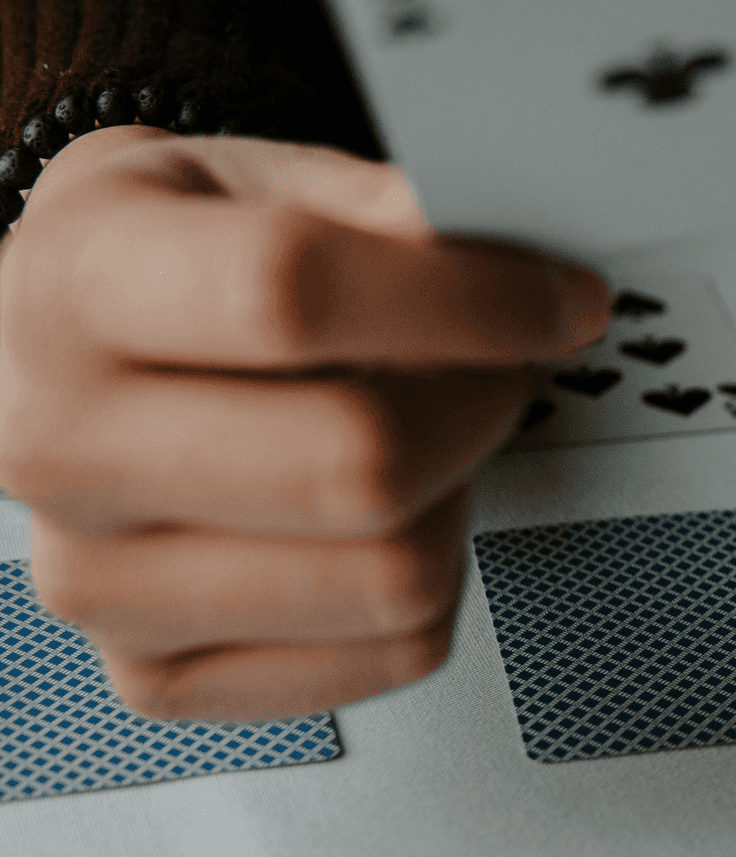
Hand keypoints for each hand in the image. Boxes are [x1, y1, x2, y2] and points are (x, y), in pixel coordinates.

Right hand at [0, 126, 610, 720]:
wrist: (59, 357)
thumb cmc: (168, 267)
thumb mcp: (251, 181)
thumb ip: (381, 208)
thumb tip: (510, 254)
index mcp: (75, 286)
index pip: (291, 296)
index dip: (469, 300)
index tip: (560, 299)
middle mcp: (55, 443)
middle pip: (360, 463)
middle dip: (480, 405)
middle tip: (496, 368)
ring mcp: (95, 580)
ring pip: (392, 576)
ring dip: (455, 497)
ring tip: (422, 436)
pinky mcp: (157, 675)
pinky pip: (393, 653)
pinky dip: (434, 586)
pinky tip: (386, 520)